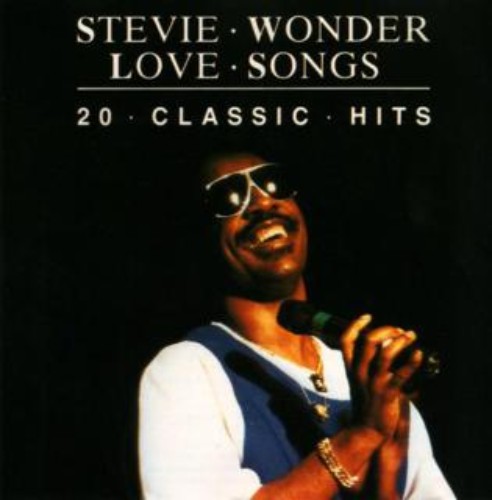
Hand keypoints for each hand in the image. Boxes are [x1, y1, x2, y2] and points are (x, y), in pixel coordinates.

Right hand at [340, 314, 422, 438]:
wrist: (366, 430)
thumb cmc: (366, 403)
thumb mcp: (359, 380)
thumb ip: (365, 363)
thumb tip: (381, 345)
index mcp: (351, 368)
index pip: (346, 340)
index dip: (355, 325)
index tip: (368, 317)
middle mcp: (359, 372)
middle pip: (368, 341)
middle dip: (385, 330)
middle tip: (398, 330)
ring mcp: (372, 383)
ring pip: (385, 353)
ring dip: (400, 341)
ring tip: (410, 336)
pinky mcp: (387, 394)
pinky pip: (400, 375)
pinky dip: (411, 362)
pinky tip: (418, 355)